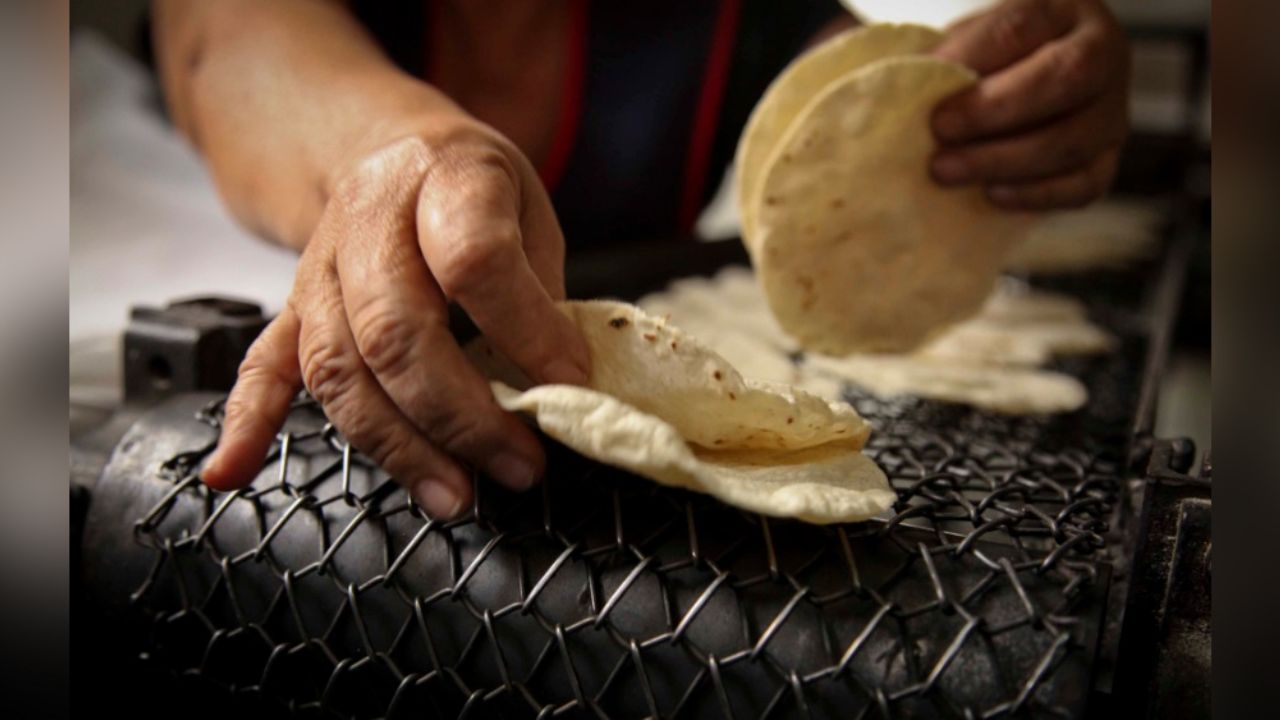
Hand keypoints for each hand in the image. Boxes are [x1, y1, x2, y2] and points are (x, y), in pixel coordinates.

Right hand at [200, 121, 590, 516]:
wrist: (387, 149)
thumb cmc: (473, 190)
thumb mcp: (532, 213)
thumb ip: (543, 295)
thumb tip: (560, 389)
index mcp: (445, 177)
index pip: (474, 259)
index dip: (525, 331)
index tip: (567, 384)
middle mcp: (369, 220)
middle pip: (396, 330)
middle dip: (461, 415)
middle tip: (518, 465)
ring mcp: (319, 267)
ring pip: (338, 367)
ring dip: (397, 445)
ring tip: (455, 494)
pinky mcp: (292, 308)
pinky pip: (262, 367)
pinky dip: (249, 424)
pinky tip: (232, 472)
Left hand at [929, 0, 1129, 209]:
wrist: (1018, 91)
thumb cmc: (985, 62)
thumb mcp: (969, 41)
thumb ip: (948, 59)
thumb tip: (907, 89)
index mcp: (1063, 9)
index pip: (1022, 27)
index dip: (972, 58)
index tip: (930, 86)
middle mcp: (1102, 53)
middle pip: (1065, 77)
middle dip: (995, 110)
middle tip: (940, 132)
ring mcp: (1112, 109)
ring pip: (1073, 139)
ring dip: (1002, 160)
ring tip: (946, 171)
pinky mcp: (1107, 158)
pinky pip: (1085, 184)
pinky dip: (1036, 194)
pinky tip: (991, 194)